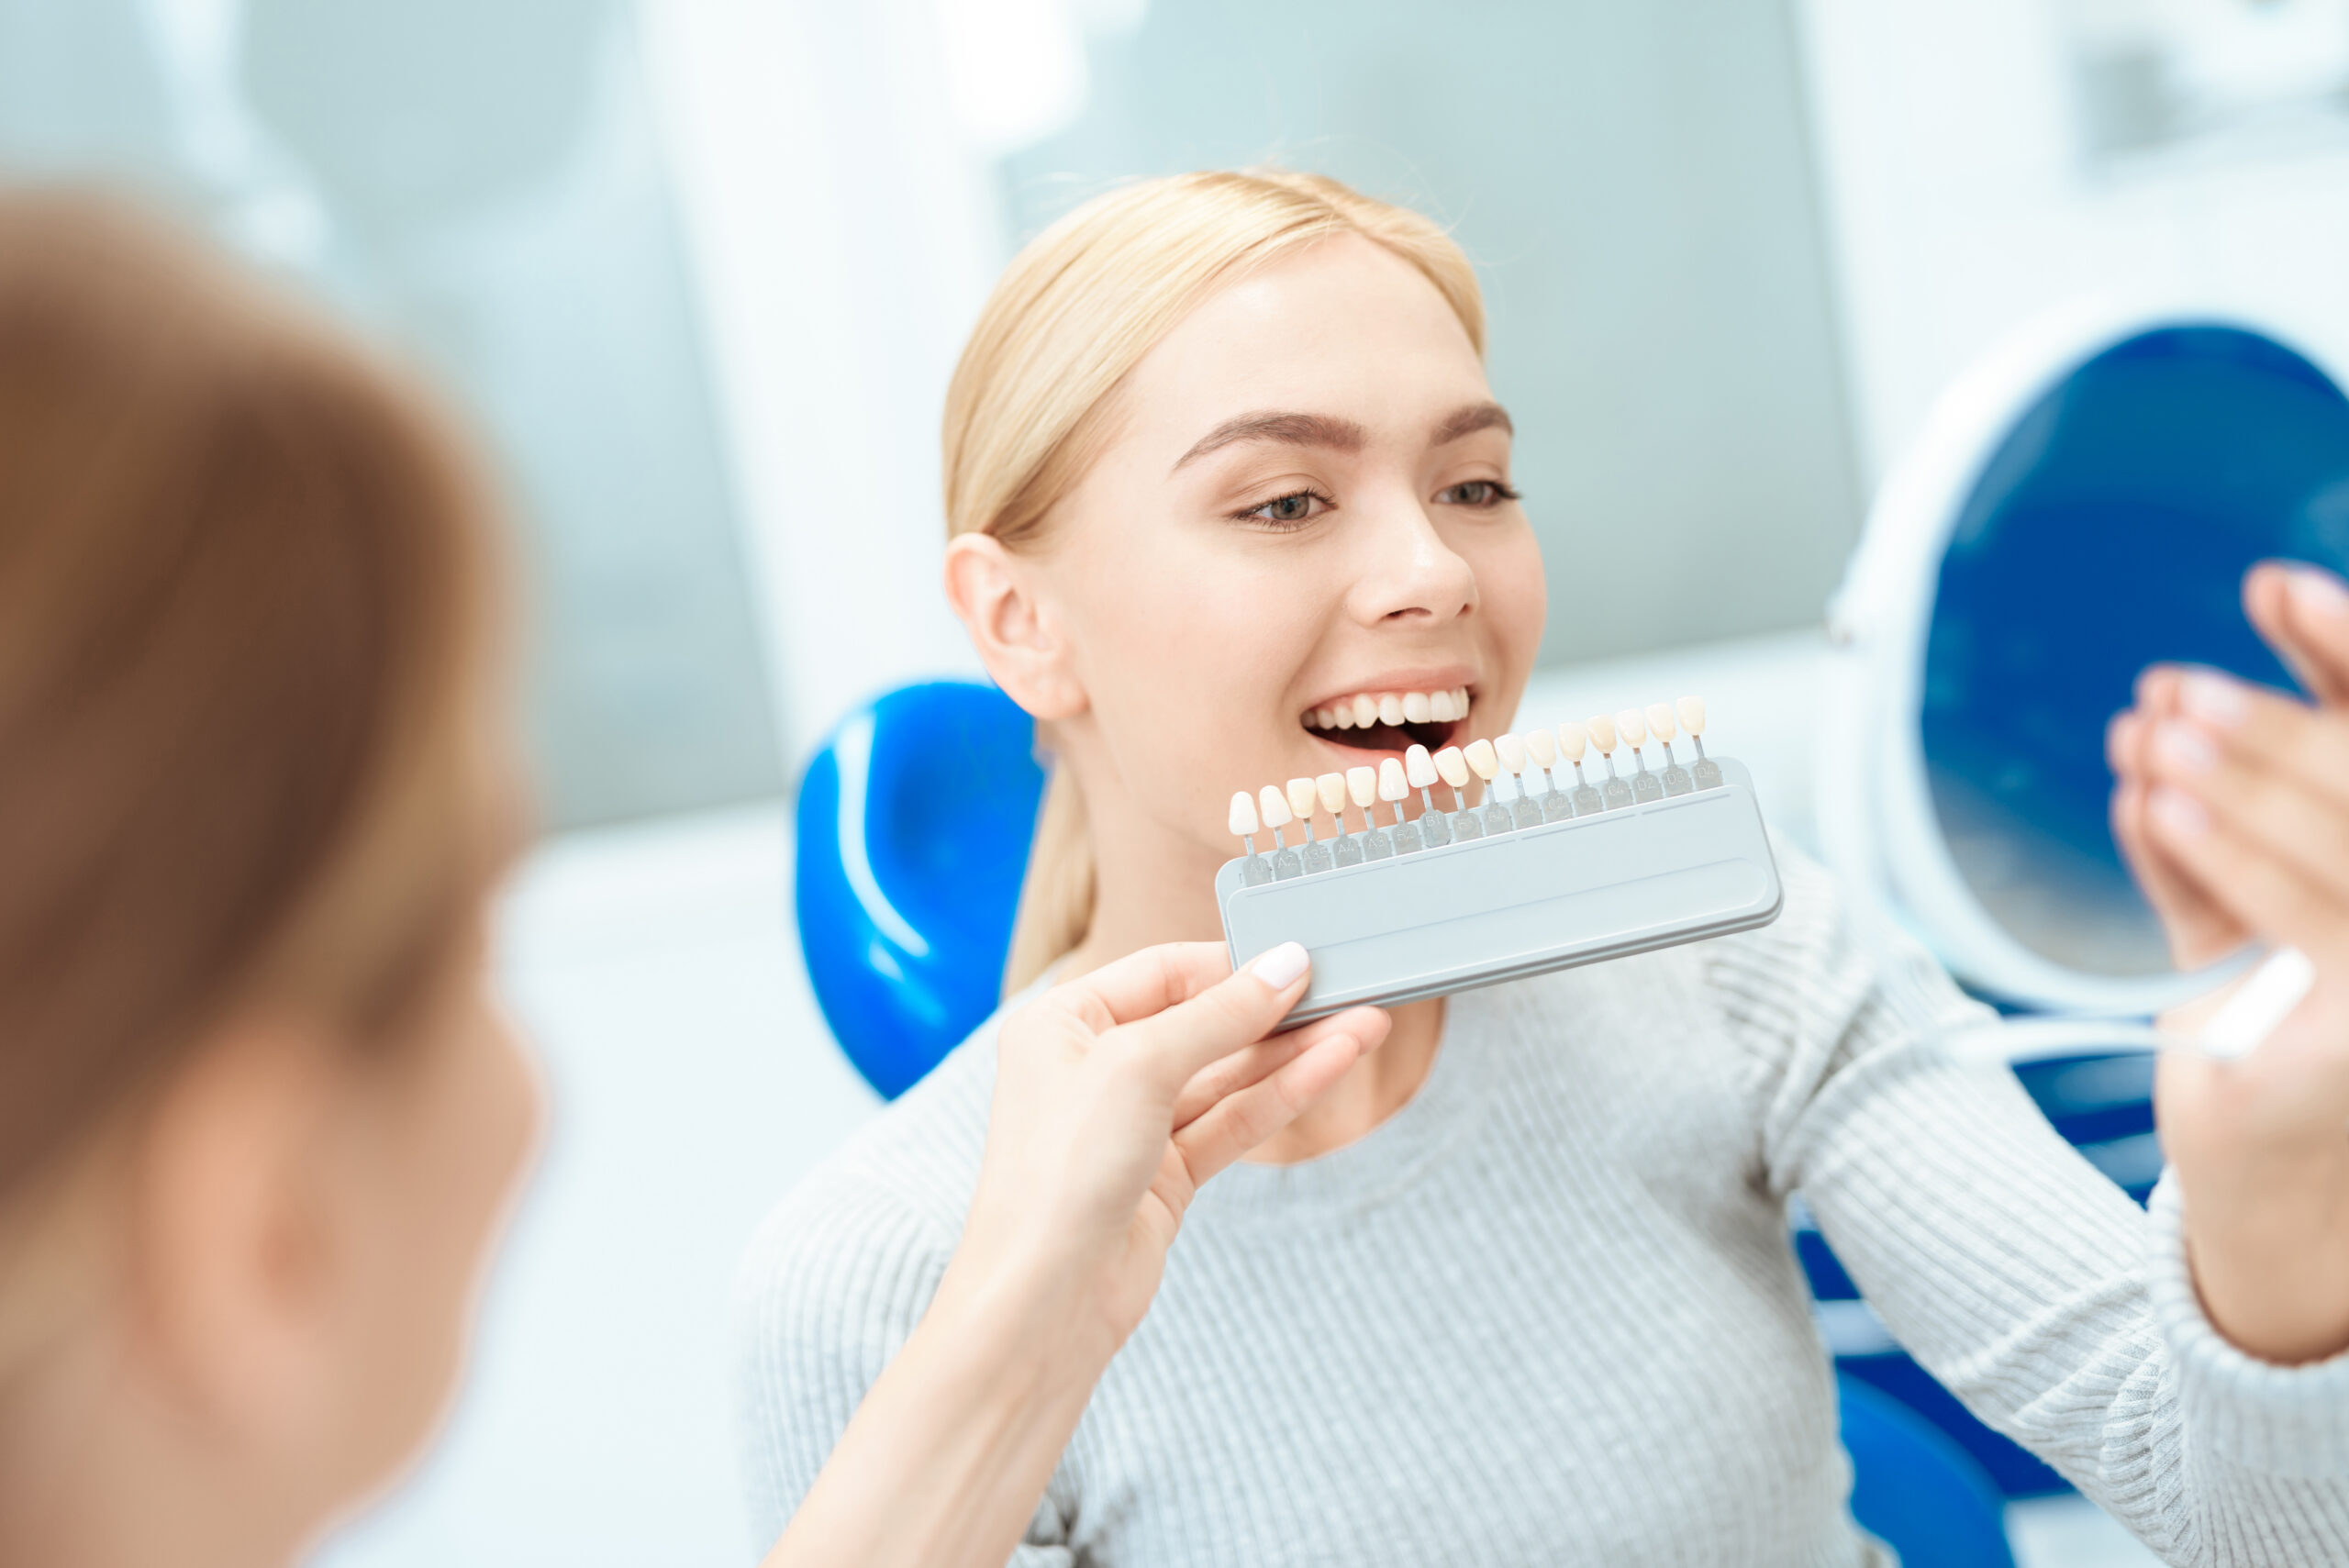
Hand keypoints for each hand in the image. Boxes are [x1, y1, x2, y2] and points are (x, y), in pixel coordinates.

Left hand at [948, 941, 1389, 1359]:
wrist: (1045, 1301)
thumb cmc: (1059, 1172)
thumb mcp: (1140, 1067)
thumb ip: (1219, 1015)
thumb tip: (1284, 967)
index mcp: (1063, 1023)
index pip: (1162, 971)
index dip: (1231, 964)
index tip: (1298, 959)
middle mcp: (1094, 1068)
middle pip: (1202, 1023)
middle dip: (1276, 1010)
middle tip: (1347, 991)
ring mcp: (1132, 1125)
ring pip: (1226, 1076)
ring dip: (1294, 1053)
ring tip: (1363, 1027)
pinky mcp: (1165, 1176)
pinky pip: (1232, 1122)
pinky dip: (1282, 1096)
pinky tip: (1329, 1068)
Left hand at [2106, 562, 2348, 1362]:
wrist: (2291, 1221)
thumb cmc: (2277, 1052)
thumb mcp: (2255, 920)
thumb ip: (2248, 821)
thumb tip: (2172, 705)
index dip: (2343, 647)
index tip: (2271, 585)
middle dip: (2265, 728)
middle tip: (2176, 691)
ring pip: (2325, 848)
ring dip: (2225, 778)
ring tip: (2142, 736)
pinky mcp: (2343, 1044)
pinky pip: (2270, 922)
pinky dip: (2201, 854)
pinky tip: (2142, 800)